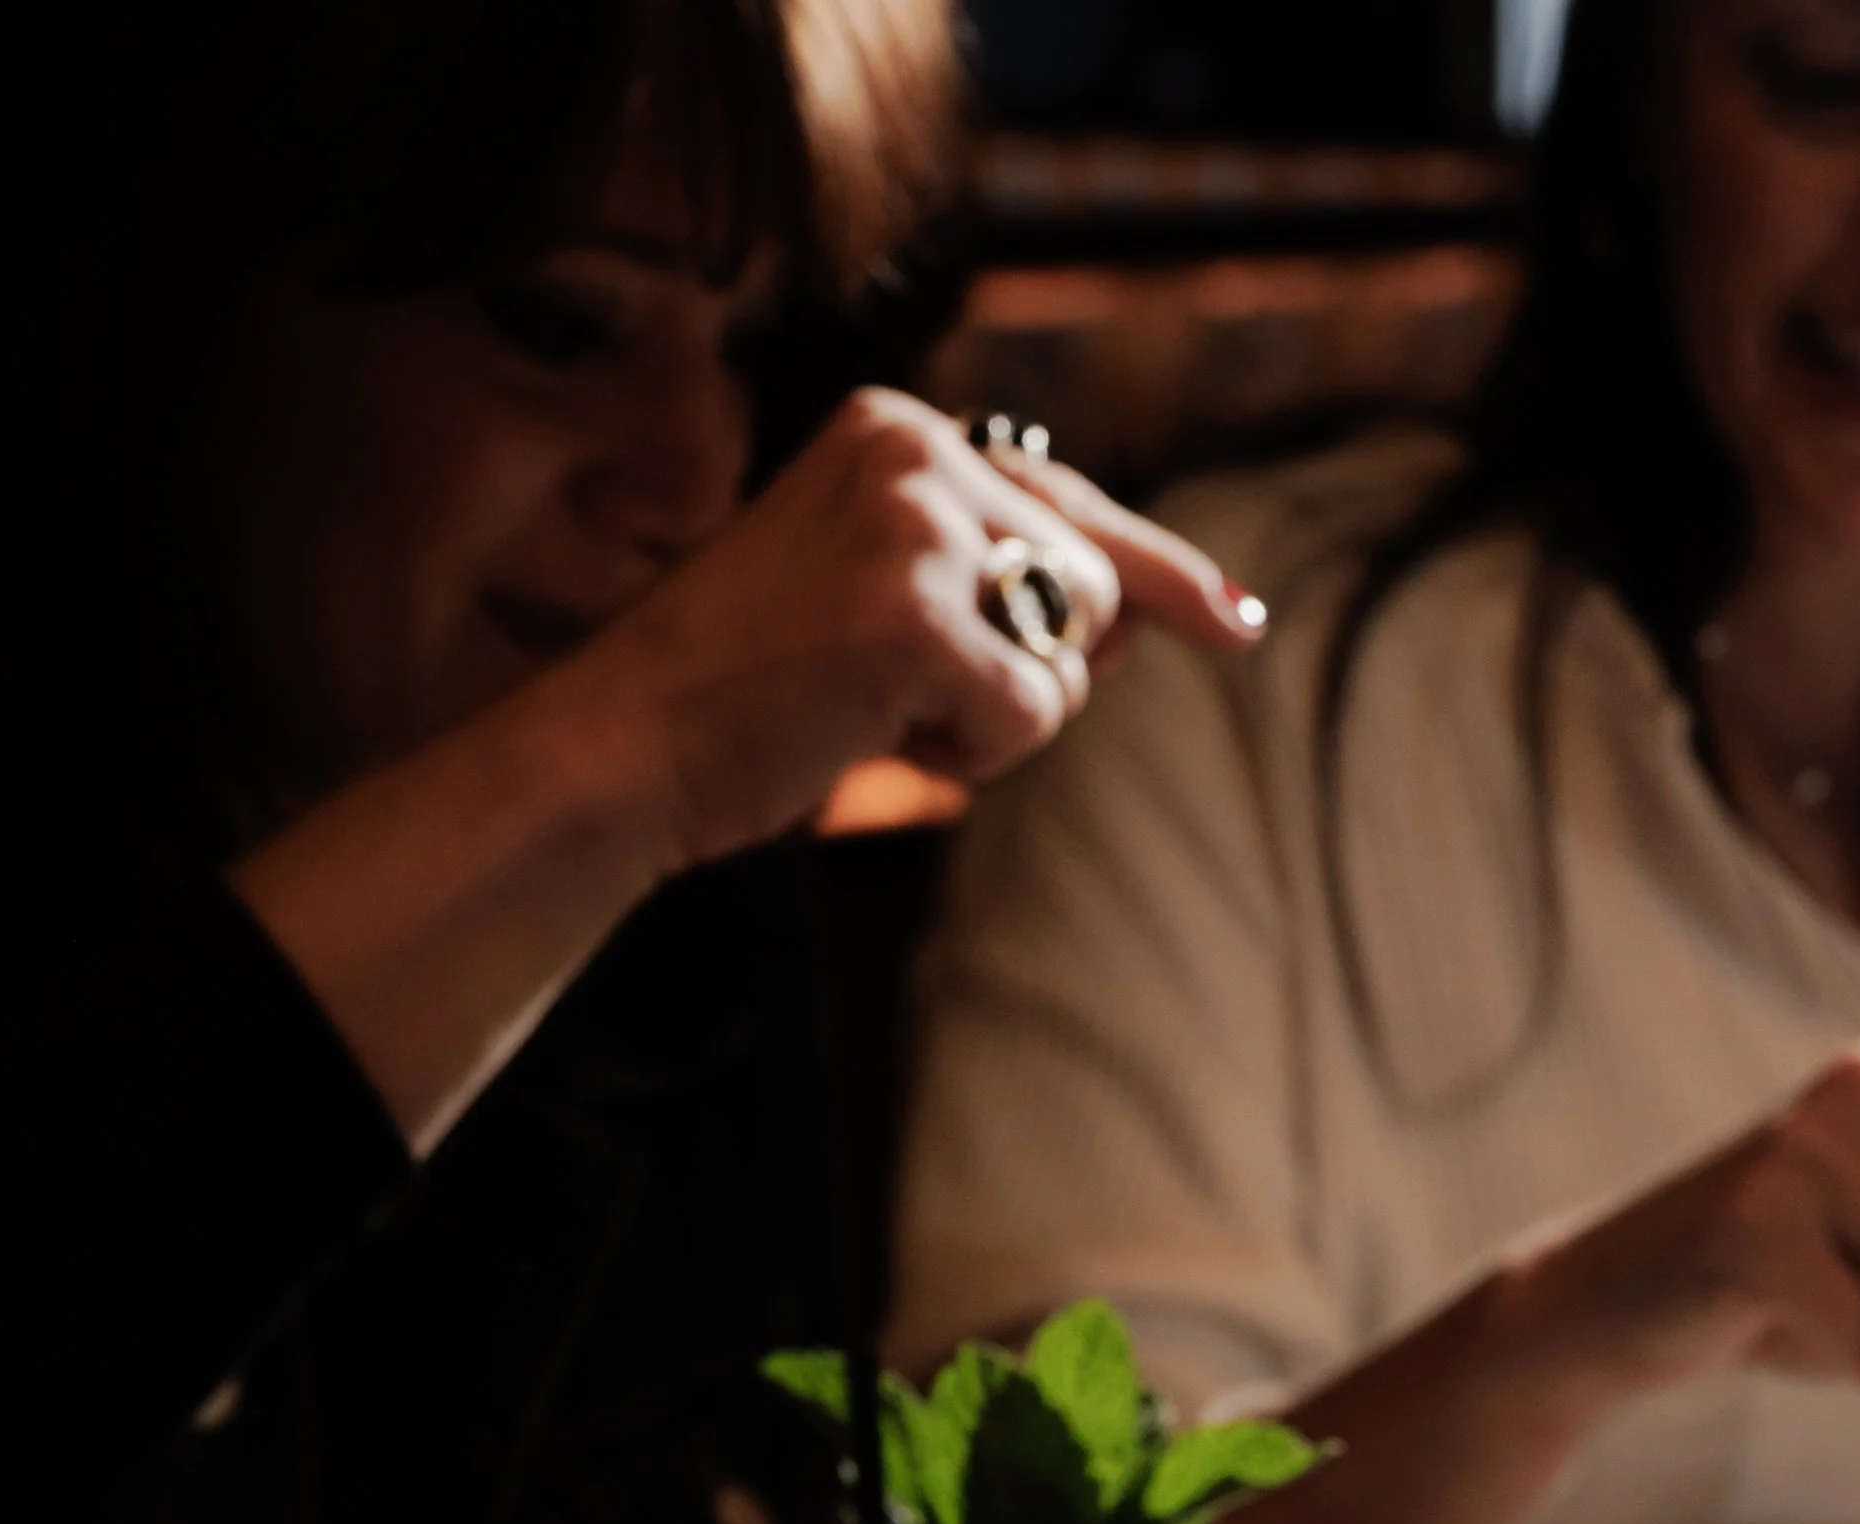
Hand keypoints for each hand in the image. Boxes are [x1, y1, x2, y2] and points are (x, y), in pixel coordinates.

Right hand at [557, 388, 1260, 876]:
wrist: (626, 746)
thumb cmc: (745, 696)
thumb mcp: (878, 609)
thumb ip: (998, 592)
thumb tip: (1138, 624)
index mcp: (893, 431)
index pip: (1065, 502)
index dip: (1158, 574)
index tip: (1232, 623)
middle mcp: (911, 449)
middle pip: (1085, 585)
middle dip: (1030, 668)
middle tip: (906, 700)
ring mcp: (913, 524)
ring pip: (1069, 651)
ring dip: (997, 717)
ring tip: (875, 712)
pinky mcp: (916, 612)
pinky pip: (1032, 715)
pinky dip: (971, 757)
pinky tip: (873, 738)